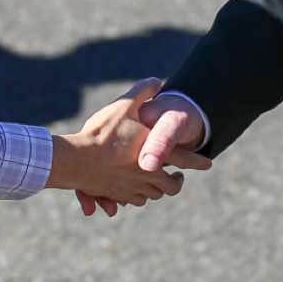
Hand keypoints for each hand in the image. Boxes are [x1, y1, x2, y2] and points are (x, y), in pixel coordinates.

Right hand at [51, 78, 210, 215]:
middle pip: (170, 187)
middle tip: (177, 177)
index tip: (208, 164)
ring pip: (151, 195)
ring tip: (156, 182)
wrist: (74, 159)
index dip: (198, 162)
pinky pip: (130, 200)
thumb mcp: (124, 105)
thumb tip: (156, 80)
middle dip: (176, 183)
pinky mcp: (113, 194)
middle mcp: (146, 174)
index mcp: (155, 153)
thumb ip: (142, 92)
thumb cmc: (102, 133)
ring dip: (157, 190)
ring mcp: (130, 187)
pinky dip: (136, 196)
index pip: (185, 160)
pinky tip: (133, 190)